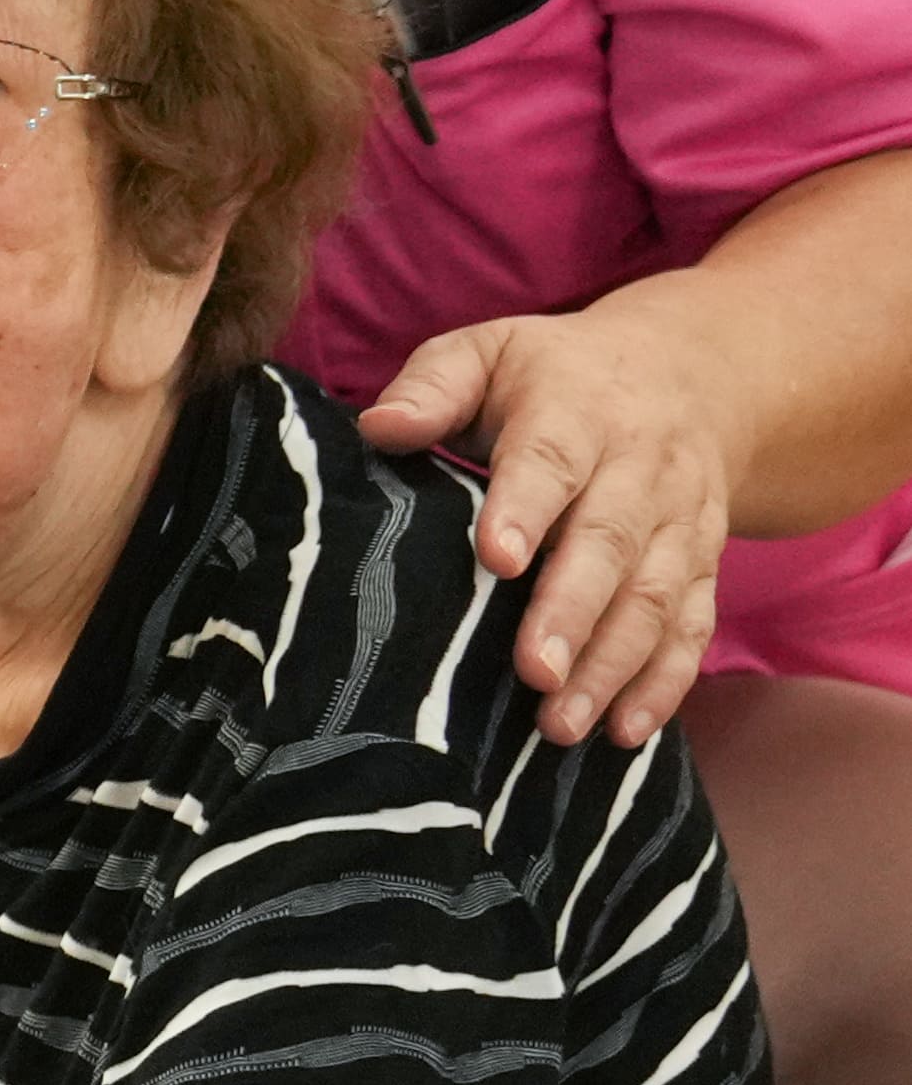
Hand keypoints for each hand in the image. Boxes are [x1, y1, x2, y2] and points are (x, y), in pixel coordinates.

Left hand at [365, 298, 733, 747]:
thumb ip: (433, 385)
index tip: (495, 559)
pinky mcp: (704, 564)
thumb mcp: (489, 352)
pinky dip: (665, 682)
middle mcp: (640, 470)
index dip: (525, 510)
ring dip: (613, 665)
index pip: (550, 461)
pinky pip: (692, 626)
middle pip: (609, 544)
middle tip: (534, 674)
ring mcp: (680, 522)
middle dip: (573, 612)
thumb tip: (380, 427)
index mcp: (577, 411)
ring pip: (656, 597)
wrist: (690, 375)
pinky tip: (626, 732)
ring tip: (563, 725)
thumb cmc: (554, 374)